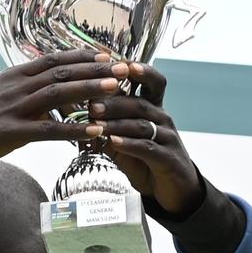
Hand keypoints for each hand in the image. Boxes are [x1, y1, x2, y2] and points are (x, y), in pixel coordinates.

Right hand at [0, 49, 125, 172]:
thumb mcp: (1, 95)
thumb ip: (26, 88)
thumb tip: (52, 85)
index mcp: (14, 74)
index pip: (54, 59)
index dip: (82, 57)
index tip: (107, 56)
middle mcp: (16, 86)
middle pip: (62, 72)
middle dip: (95, 70)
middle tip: (124, 68)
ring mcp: (14, 108)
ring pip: (59, 94)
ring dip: (90, 91)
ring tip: (117, 89)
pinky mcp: (12, 133)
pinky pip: (49, 129)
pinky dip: (74, 129)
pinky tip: (95, 131)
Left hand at [90, 62, 205, 216]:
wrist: (173, 190)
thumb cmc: (147, 161)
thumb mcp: (124, 140)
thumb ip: (107, 125)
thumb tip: (77, 111)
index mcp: (153, 109)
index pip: (151, 82)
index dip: (138, 70)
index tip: (116, 62)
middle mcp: (162, 119)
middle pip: (140, 102)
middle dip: (115, 101)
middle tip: (90, 102)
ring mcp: (167, 138)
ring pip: (142, 124)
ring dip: (117, 122)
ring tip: (96, 122)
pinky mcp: (168, 159)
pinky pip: (148, 148)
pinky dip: (129, 144)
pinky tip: (112, 142)